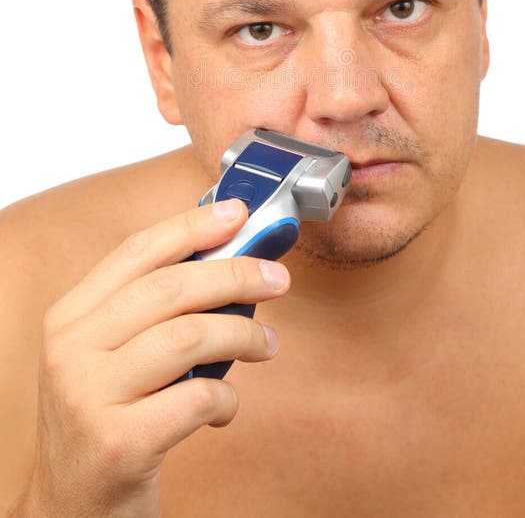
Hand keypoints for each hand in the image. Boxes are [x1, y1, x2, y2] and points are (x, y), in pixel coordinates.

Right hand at [19, 199, 289, 517]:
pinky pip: (196, 397)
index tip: (238, 214)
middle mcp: (71, 349)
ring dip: (243, 334)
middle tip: (277, 280)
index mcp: (70, 317)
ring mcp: (89, 396)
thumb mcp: (111, 355)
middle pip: (171, 287)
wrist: (69, 509)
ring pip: (189, 336)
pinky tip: (222, 406)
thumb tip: (227, 260)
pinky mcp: (118, 443)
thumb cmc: (104, 420)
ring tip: (265, 344)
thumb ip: (153, 310)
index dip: (193, 226)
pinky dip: (226, 397)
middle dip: (236, 274)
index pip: (138, 250)